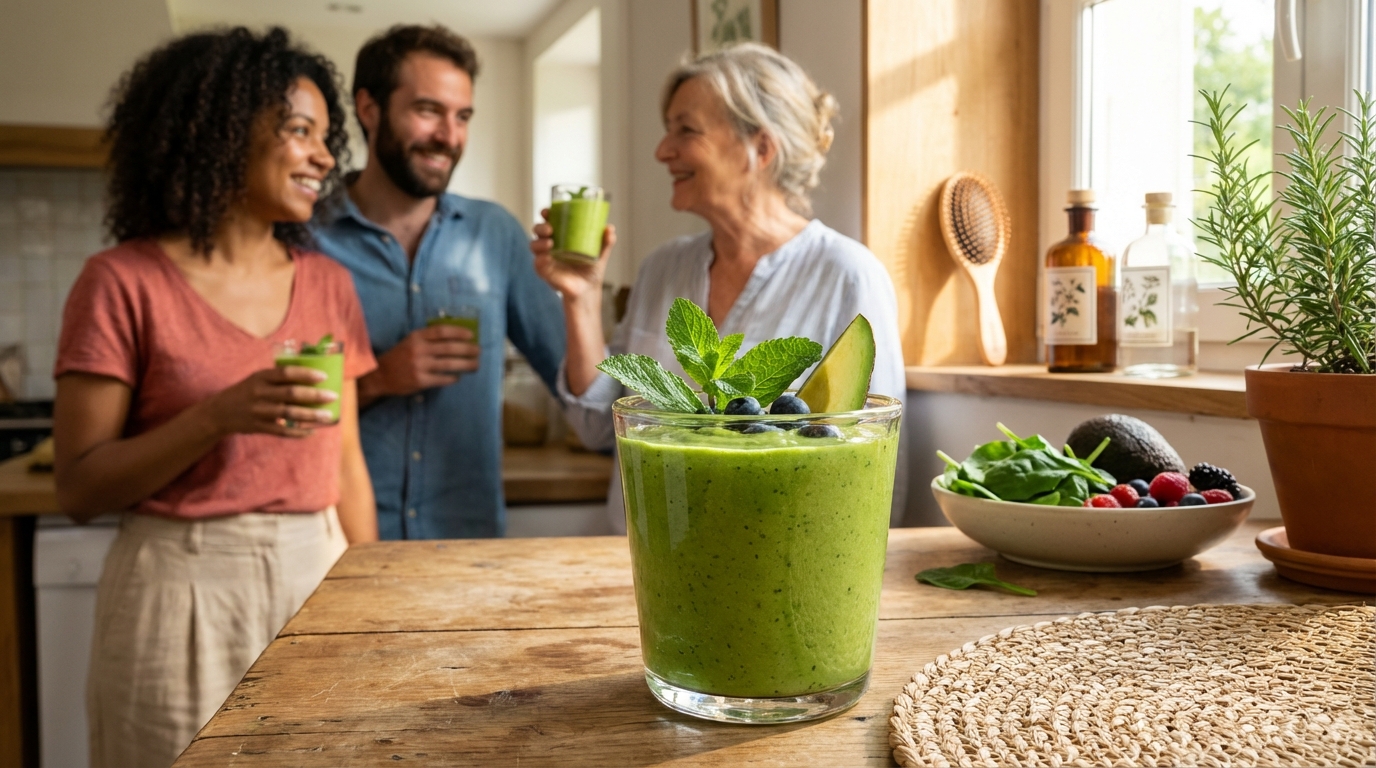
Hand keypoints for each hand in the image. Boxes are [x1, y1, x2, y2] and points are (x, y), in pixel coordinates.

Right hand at [202, 366, 337, 437]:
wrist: (219, 412)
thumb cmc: (246, 392)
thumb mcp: (257, 379)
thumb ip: (278, 378)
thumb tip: (312, 376)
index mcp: (260, 377)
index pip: (286, 373)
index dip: (305, 374)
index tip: (324, 376)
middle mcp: (259, 393)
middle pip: (291, 394)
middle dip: (314, 396)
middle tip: (333, 396)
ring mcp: (258, 411)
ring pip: (289, 414)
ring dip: (311, 415)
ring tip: (328, 416)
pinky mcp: (258, 427)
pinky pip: (282, 431)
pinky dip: (298, 433)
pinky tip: (312, 431)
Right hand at [362, 324, 479, 398]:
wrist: (381, 375)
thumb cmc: (400, 356)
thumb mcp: (411, 341)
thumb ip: (429, 338)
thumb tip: (457, 337)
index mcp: (417, 337)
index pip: (442, 331)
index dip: (459, 332)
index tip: (471, 335)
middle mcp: (418, 350)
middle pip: (449, 348)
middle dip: (467, 349)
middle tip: (479, 351)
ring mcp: (419, 366)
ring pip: (449, 364)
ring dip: (466, 364)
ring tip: (476, 365)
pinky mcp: (420, 381)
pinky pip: (442, 379)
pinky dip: (453, 378)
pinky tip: (458, 377)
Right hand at [531, 208, 615, 304]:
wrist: (588, 289)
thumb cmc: (591, 268)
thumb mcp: (600, 253)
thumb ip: (606, 241)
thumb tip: (610, 228)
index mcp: (561, 235)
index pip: (550, 220)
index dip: (547, 213)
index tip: (549, 210)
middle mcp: (550, 244)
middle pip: (538, 230)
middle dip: (541, 226)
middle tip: (550, 228)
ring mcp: (545, 257)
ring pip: (534, 245)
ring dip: (539, 242)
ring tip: (550, 243)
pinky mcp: (544, 271)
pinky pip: (537, 263)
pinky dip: (540, 259)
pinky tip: (547, 258)